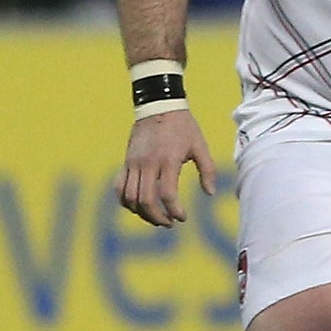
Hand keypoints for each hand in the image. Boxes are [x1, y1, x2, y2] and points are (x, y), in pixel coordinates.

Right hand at [120, 109, 216, 226]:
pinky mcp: (126, 162)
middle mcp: (148, 164)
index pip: (167, 194)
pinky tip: (138, 207)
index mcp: (168, 161)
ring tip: (156, 218)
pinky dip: (125, 202)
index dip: (174, 211)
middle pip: (145, 200)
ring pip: (129, 197)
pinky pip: (119, 188)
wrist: (158, 106)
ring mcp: (133, 163)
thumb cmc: (183, 127)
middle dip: (157, 217)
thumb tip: (210, 193)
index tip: (182, 217)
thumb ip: (207, 170)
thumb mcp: (200, 146)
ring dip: (142, 213)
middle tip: (169, 223)